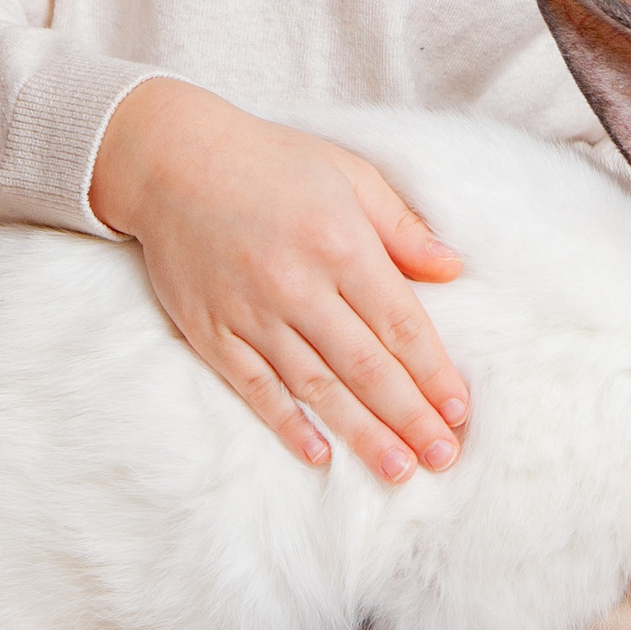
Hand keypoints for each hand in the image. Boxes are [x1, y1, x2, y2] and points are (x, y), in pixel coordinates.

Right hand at [90, 76, 466, 482]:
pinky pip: (255, 388)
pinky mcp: (211, 331)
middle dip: (409, 417)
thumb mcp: (349, 173)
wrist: (171, 160)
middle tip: (442, 458)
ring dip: (361, 433)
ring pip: (316, 387)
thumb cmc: (270, 162)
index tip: (459, 411)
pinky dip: (287, 424)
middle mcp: (298, 285)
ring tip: (397, 470)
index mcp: (340, 243)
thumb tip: (452, 268)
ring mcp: (251, 313)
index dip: (433, 373)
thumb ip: (401, 226)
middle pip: (365, 366)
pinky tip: (319, 453)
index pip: (400, 324)